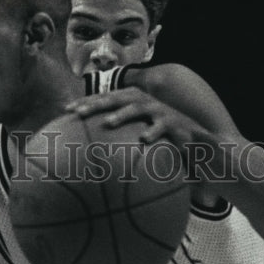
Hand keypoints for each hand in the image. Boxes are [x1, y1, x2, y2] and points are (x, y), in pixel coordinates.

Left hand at [67, 87, 204, 150]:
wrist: (197, 145)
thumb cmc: (165, 146)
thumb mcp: (141, 145)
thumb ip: (122, 149)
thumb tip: (94, 166)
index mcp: (134, 105)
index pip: (106, 99)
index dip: (87, 102)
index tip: (66, 110)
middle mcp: (145, 104)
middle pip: (115, 98)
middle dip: (96, 103)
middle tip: (77, 113)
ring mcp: (159, 111)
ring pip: (137, 107)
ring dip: (122, 113)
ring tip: (107, 122)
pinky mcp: (175, 123)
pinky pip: (162, 126)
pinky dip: (153, 131)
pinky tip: (143, 139)